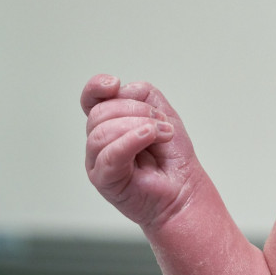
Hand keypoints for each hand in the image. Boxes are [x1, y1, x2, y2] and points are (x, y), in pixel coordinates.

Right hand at [82, 74, 202, 229]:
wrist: (184, 189)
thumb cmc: (172, 156)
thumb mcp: (162, 113)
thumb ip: (143, 95)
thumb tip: (121, 90)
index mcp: (110, 124)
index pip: (91, 100)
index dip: (96, 88)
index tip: (113, 84)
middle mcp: (99, 142)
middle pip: (101, 113)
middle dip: (138, 111)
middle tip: (163, 125)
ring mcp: (98, 162)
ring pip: (102, 131)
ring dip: (141, 126)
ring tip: (163, 135)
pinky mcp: (104, 179)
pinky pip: (109, 154)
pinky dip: (132, 140)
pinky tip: (150, 137)